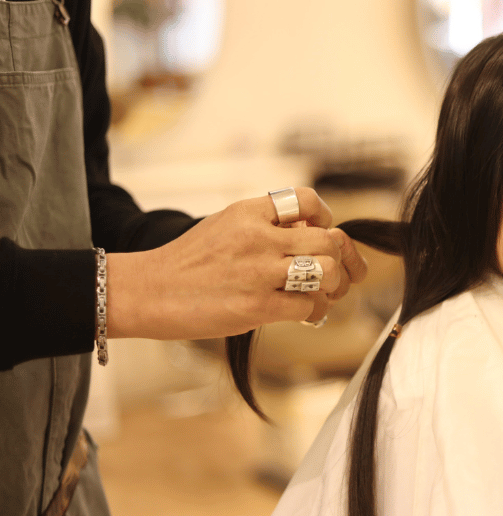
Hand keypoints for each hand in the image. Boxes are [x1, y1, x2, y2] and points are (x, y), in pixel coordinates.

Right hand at [104, 187, 367, 338]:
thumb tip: (312, 236)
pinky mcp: (256, 306)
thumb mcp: (225, 226)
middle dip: (341, 259)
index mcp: (249, 212)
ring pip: (327, 270)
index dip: (326, 217)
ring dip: (333, 286)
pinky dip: (313, 312)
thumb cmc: (188, 264)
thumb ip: (266, 226)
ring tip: (321, 294)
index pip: (307, 201)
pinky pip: (309, 306)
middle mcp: (258, 237)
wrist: (146, 292)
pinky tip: (302, 314)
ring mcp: (258, 271)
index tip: (323, 232)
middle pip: (328, 239)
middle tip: (338, 273)